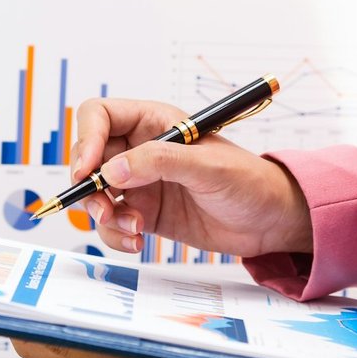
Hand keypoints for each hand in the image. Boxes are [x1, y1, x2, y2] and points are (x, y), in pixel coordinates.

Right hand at [70, 97, 311, 258]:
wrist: (269, 222)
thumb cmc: (249, 181)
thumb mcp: (208, 166)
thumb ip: (160, 162)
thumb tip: (112, 170)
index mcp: (155, 123)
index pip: (100, 116)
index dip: (86, 138)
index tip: (87, 170)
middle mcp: (141, 150)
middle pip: (89, 158)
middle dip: (89, 185)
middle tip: (103, 207)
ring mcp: (140, 183)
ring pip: (96, 194)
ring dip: (103, 214)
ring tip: (132, 228)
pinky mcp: (143, 213)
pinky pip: (111, 222)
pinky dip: (115, 235)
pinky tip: (136, 241)